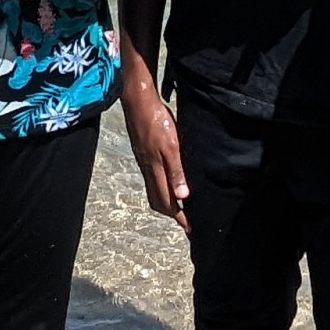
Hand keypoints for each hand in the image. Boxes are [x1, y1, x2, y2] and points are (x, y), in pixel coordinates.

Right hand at [121, 85, 189, 230]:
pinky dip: (163, 187)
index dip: (179, 217)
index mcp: (156, 170)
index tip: (190, 227)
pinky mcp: (144, 154)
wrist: (138, 102)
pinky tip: (171, 181)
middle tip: (187, 219)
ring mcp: (144, 162)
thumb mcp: (172, 146)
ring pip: (154, 190)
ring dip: (167, 201)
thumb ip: (176, 171)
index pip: (167, 202)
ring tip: (181, 204)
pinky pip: (153, 179)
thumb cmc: (157, 121)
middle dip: (172, 214)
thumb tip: (183, 197)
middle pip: (158, 201)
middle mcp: (148, 170)